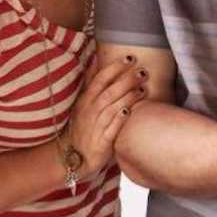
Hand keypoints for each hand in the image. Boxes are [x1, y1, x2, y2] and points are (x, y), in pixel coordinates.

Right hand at [68, 55, 146, 176]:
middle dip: (126, 80)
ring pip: (111, 108)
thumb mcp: (83, 103)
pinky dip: (119, 118)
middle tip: (142, 72)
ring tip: (142, 89)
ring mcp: (95, 126)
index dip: (114, 67)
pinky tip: (129, 110)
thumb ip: (91, 82)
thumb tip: (95, 58)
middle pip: (109, 91)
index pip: (100, 79)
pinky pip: (111, 128)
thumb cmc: (84, 126)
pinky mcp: (102, 142)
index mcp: (85, 100)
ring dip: (127, 97)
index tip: (130, 58)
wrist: (74, 157)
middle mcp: (89, 111)